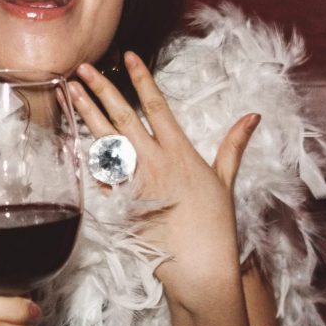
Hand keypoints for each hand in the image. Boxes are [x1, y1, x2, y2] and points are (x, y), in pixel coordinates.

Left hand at [69, 52, 255, 305]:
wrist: (200, 268)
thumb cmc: (215, 226)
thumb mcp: (225, 181)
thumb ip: (233, 145)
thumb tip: (253, 116)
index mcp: (180, 152)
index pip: (157, 106)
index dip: (141, 78)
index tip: (128, 57)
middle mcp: (155, 163)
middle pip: (124, 117)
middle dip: (102, 89)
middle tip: (83, 67)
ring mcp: (135, 184)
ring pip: (105, 141)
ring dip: (87, 115)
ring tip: (71, 92)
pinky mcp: (121, 206)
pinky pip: (99, 178)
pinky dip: (86, 158)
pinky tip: (73, 140)